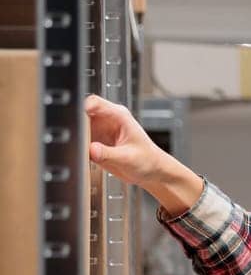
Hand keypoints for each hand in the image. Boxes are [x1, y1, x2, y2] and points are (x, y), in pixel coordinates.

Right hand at [85, 95, 203, 214]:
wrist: (152, 172)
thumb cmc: (148, 159)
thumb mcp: (128, 157)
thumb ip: (108, 153)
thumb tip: (91, 149)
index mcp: (118, 115)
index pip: (95, 102)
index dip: (82, 107)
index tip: (75, 119)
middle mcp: (106, 121)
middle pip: (82, 114)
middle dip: (75, 124)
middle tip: (76, 139)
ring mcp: (99, 132)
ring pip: (78, 129)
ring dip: (76, 139)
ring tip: (80, 150)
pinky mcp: (95, 144)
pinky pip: (80, 143)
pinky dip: (78, 149)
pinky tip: (82, 156)